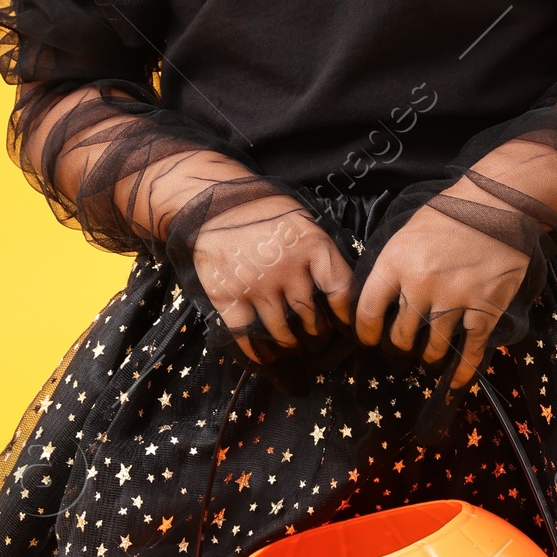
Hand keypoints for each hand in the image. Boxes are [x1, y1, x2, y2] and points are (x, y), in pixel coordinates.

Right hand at [190, 196, 353, 362]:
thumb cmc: (262, 208)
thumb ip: (319, 250)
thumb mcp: (300, 218)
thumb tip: (340, 286)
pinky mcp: (228, 296)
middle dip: (316, 335)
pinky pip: (247, 336)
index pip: (341, 290)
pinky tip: (263, 356)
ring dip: (288, 345)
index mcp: (312, 245)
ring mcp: (257, 285)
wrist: (212, 200)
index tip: (343, 324)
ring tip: (291, 345)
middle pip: (311, 318)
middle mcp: (288, 268)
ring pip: (282, 333)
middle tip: (315, 339)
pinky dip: (257, 352)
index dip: (344, 314)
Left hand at [354, 203, 529, 390]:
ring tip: (428, 360)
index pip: (368, 312)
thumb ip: (392, 264)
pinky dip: (462, 371)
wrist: (500, 201)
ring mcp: (454, 300)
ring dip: (429, 359)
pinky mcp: (485, 309)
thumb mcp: (408, 230)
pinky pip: (471, 351)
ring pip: (433, 349)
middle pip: (401, 337)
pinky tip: (456, 381)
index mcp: (395, 262)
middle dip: (399, 349)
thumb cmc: (451, 211)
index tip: (370, 340)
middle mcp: (421, 285)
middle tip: (401, 352)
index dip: (366, 333)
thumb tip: (378, 298)